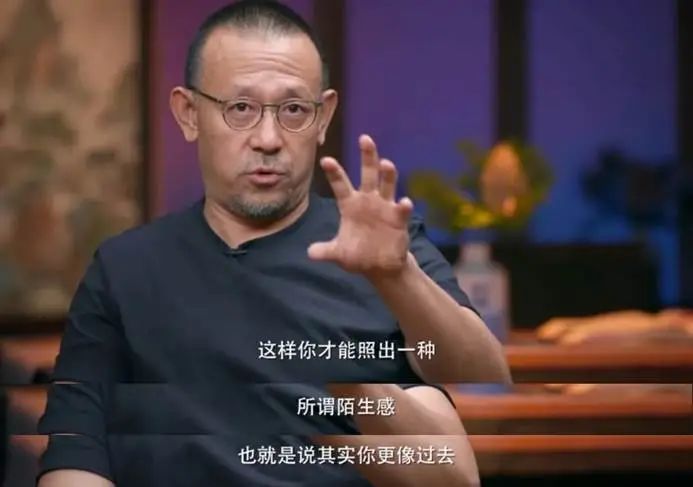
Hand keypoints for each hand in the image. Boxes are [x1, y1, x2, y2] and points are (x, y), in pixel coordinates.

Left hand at [308, 134, 413, 279]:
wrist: (380, 266)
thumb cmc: (359, 254)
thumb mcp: (339, 254)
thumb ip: (325, 251)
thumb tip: (309, 253)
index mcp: (350, 205)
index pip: (341, 185)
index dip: (334, 173)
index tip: (325, 160)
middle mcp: (369, 201)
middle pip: (368, 174)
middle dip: (367, 157)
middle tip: (364, 138)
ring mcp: (385, 207)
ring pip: (387, 185)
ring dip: (388, 175)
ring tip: (386, 163)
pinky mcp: (399, 219)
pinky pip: (402, 210)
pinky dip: (404, 206)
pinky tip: (404, 202)